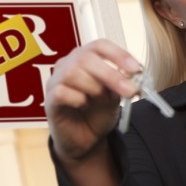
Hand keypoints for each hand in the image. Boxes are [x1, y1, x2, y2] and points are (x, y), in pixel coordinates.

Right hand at [45, 39, 140, 161]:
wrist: (85, 140)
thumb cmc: (97, 112)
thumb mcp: (114, 96)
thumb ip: (120, 84)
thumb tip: (133, 77)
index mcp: (86, 57)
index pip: (100, 46)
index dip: (119, 54)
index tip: (136, 69)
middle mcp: (68, 64)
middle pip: (86, 58)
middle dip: (111, 75)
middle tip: (129, 91)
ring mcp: (56, 80)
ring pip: (73, 73)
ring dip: (94, 88)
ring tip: (101, 100)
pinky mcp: (49, 99)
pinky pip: (61, 92)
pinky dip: (78, 99)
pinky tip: (83, 105)